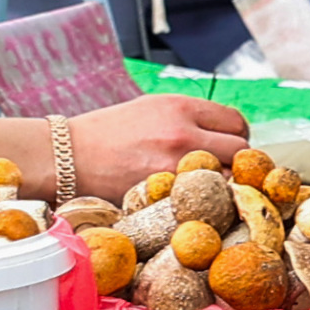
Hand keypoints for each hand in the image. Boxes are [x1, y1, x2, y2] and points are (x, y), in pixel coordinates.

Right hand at [67, 93, 249, 197]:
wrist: (69, 155)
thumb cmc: (108, 134)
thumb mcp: (150, 109)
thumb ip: (189, 118)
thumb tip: (222, 134)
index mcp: (181, 106)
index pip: (236, 122)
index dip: (235, 137)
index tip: (225, 147)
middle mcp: (183, 132)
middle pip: (240, 150)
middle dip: (235, 162)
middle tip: (219, 170)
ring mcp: (175, 165)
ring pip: (228, 178)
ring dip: (222, 185)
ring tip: (203, 188)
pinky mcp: (163, 192)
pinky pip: (203, 200)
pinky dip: (202, 203)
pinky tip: (188, 201)